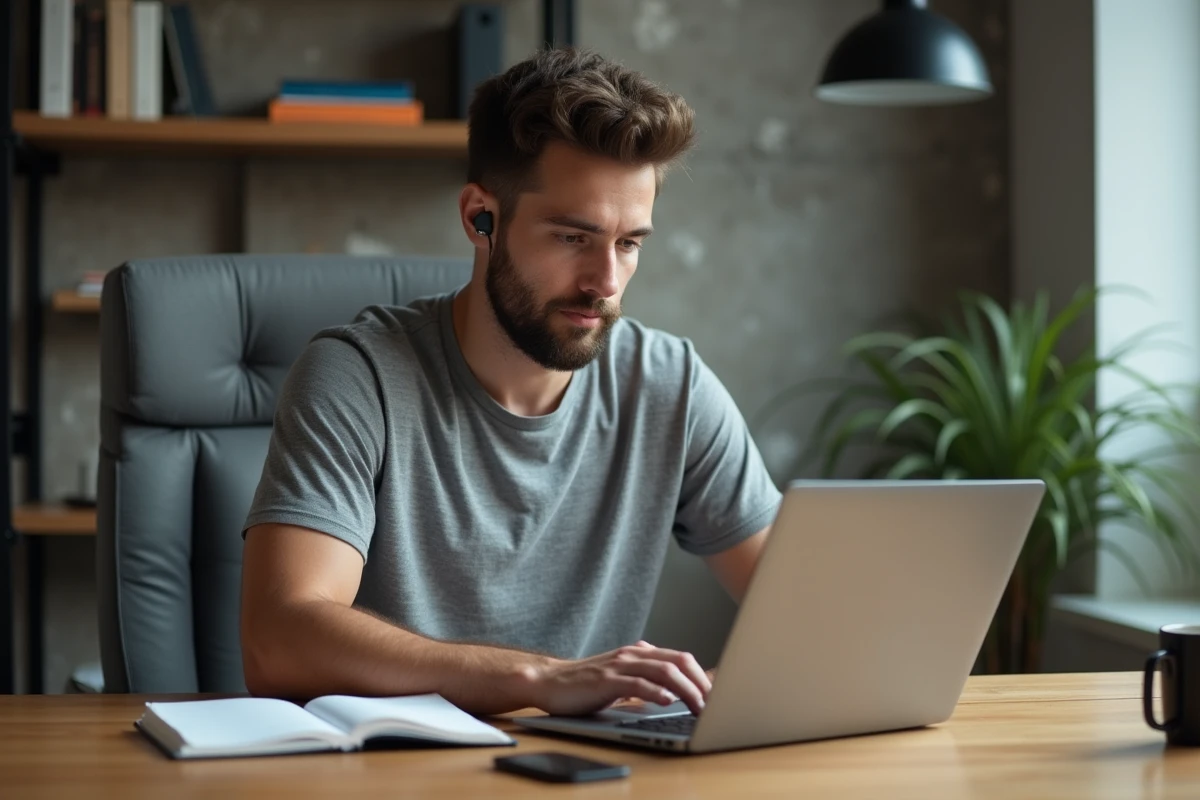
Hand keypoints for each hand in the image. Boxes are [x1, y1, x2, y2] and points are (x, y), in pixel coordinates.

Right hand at [528, 640, 711, 715]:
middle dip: (701, 682)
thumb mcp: (622, 678)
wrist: (550, 682)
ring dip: (686, 690)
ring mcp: (619, 665)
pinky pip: (637, 683)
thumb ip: (645, 679)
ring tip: (700, 707)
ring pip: (663, 671)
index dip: (702, 675)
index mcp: (639, 653)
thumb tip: (676, 693)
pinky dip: (656, 692)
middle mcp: (633, 654)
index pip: (680, 658)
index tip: (717, 694)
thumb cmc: (586, 684)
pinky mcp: (606, 680)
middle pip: (678, 661)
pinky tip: (668, 701)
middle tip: (715, 703)